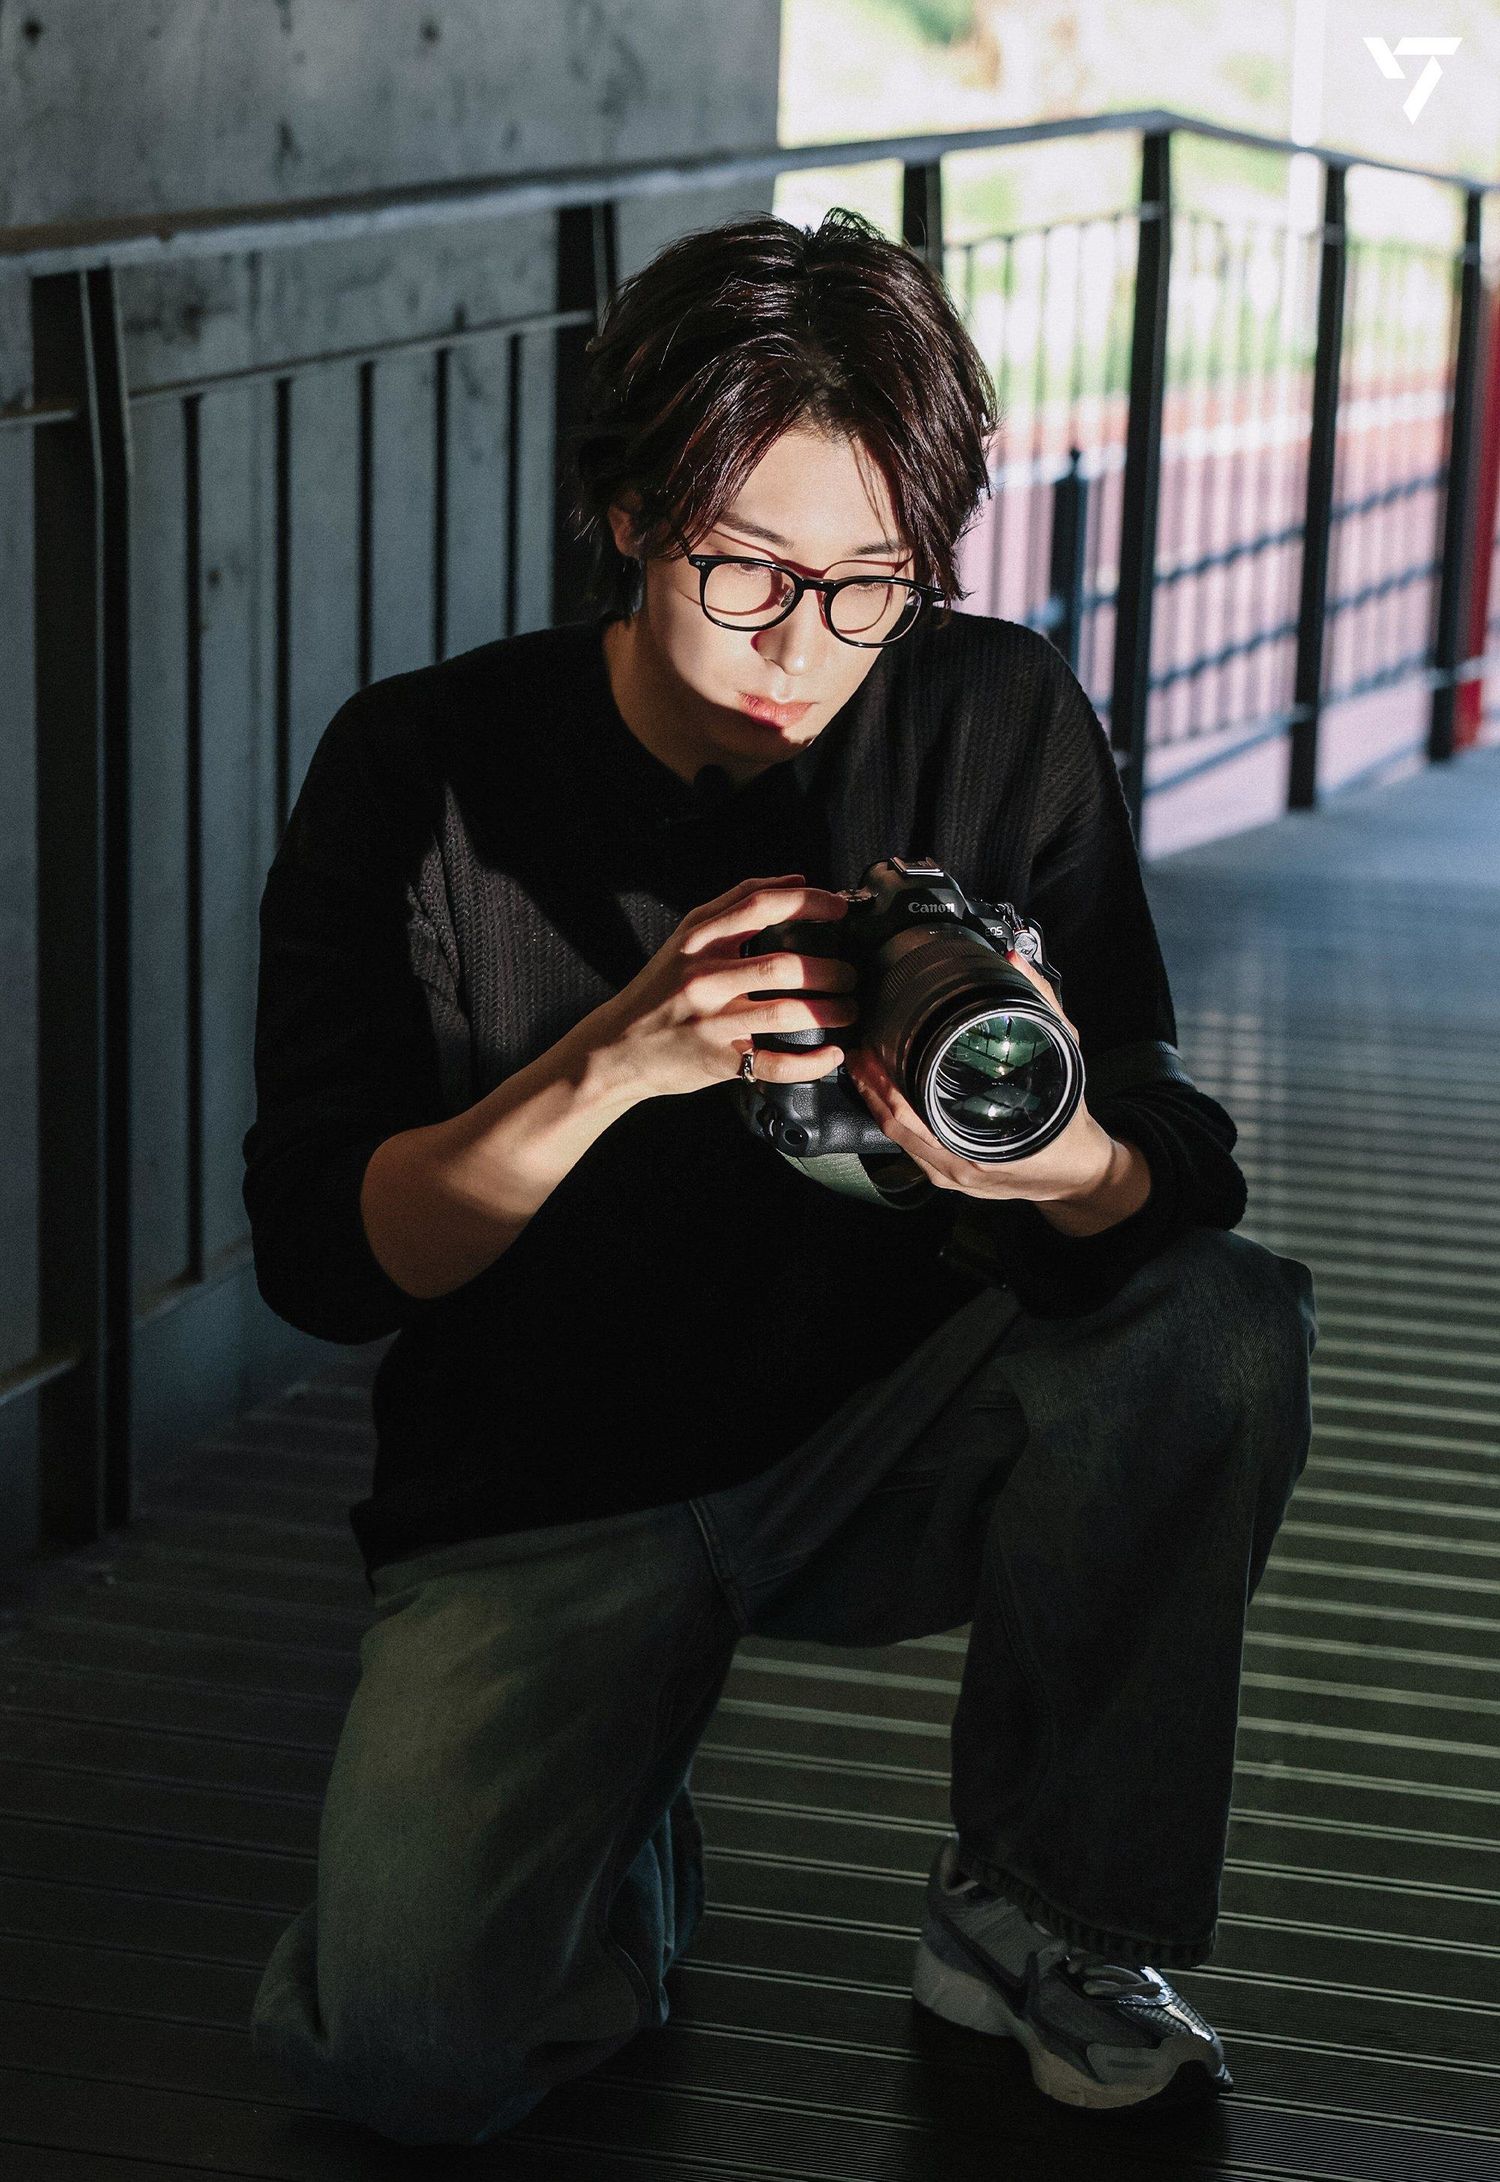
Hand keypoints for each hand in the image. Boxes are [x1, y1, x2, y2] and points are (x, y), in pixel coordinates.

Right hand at [588, 873, 858, 1102]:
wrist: (614, 1048)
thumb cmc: (659, 990)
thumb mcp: (685, 939)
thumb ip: (735, 905)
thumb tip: (796, 880)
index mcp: (699, 941)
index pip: (759, 907)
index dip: (807, 903)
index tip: (840, 908)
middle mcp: (704, 978)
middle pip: (782, 966)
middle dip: (830, 970)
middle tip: (850, 975)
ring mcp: (711, 1022)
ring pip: (786, 1013)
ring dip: (830, 1012)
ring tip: (848, 1011)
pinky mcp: (718, 1061)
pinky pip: (776, 1064)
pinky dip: (812, 1062)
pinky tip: (832, 1054)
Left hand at [844, 946, 1116, 1204]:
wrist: (1077, 1172)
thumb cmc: (1069, 1121)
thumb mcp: (1064, 1056)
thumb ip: (1042, 1006)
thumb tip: (1016, 960)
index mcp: (979, 1148)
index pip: (911, 1120)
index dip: (883, 1088)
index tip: (869, 1052)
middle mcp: (958, 1168)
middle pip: (894, 1130)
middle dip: (869, 1089)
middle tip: (856, 1054)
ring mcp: (951, 1176)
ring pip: (898, 1142)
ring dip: (876, 1104)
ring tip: (862, 1069)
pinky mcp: (950, 1176)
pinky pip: (912, 1150)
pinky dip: (895, 1120)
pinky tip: (885, 1095)